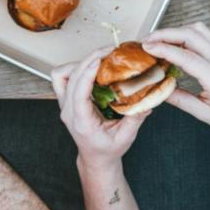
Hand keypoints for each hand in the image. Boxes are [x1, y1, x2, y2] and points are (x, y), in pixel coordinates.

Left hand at [51, 46, 148, 167]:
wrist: (96, 158)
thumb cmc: (108, 150)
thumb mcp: (125, 138)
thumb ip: (135, 119)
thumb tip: (148, 102)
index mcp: (81, 122)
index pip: (78, 94)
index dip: (87, 75)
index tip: (99, 61)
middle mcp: (68, 111)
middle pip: (71, 78)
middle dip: (89, 60)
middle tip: (110, 51)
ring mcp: (64, 104)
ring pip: (62, 75)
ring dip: (80, 62)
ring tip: (101, 57)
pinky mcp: (66, 99)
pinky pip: (62, 77)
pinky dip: (74, 68)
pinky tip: (91, 67)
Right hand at [141, 23, 209, 141]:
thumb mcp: (205, 114)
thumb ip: (180, 100)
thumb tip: (159, 90)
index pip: (186, 56)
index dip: (163, 49)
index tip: (147, 47)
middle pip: (191, 34)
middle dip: (165, 33)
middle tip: (147, 40)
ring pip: (198, 29)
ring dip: (176, 30)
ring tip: (159, 40)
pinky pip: (204, 35)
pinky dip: (186, 33)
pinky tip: (176, 43)